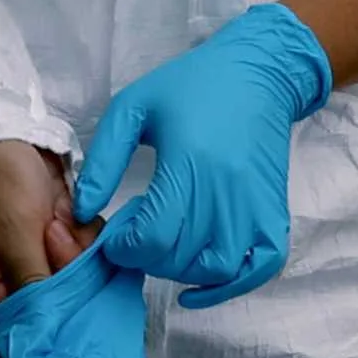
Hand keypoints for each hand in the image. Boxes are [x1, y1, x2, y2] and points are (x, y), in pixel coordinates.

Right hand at [0, 137, 87, 318]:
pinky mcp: (55, 240)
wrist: (6, 131)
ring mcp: (34, 260)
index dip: (45, 331)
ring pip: (73, 280)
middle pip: (52, 308)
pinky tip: (69, 211)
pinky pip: (82, 254)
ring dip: (75, 251)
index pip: (15, 334)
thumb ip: (35, 283)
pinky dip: (84, 234)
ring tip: (55, 219)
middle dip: (64, 276)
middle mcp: (8, 283)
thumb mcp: (13, 234)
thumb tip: (45, 331)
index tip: (72, 317)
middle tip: (52, 236)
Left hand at [74, 3, 336, 303]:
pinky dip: (234, 284)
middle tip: (135, 240)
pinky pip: (262, 266)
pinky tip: (202, 285)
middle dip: (149, 259)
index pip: (155, 236)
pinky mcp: (275, 211)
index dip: (126, 247)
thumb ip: (103, 160)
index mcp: (189, 163)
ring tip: (166, 252)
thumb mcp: (134, 107)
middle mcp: (227, 191)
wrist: (259, 72)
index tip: (115, 235)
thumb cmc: (192, 85)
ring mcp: (256, 205)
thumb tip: (82, 211)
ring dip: (186, 273)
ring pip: (221, 268)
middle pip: (183, 257)